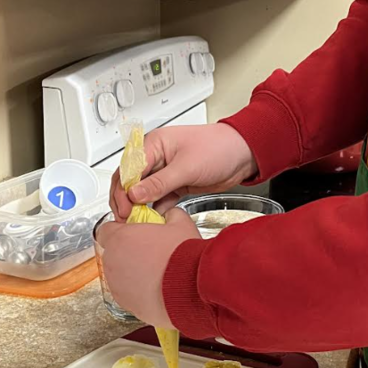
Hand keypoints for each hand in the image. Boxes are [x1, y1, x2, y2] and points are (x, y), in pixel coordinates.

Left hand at [96, 209, 201, 326]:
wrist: (191, 290)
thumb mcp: (181, 223)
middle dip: (128, 251)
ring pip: (120, 274)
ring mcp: (117, 286)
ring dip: (133, 271)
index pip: (105, 229)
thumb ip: (169, 215)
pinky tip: (158, 287)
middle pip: (113, 252)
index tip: (133, 232)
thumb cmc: (182, 257)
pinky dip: (138, 290)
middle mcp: (113, 262)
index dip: (120, 229)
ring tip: (157, 271)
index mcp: (120, 238)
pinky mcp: (126, 304)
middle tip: (151, 251)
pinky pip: (128, 293)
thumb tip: (169, 216)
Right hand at [110, 123, 256, 219]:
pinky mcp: (176, 184)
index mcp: (154, 144)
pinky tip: (154, 220)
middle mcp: (156, 157)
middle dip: (126, 200)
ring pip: (143, 192)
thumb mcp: (187, 166)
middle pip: (131, 180)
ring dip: (139, 207)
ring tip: (136, 223)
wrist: (243, 154)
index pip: (129, 168)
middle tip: (126, 219)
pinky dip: (155, 209)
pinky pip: (159, 199)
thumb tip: (134, 194)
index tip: (124, 208)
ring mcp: (165, 172)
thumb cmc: (219, 148)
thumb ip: (159, 182)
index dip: (123, 189)